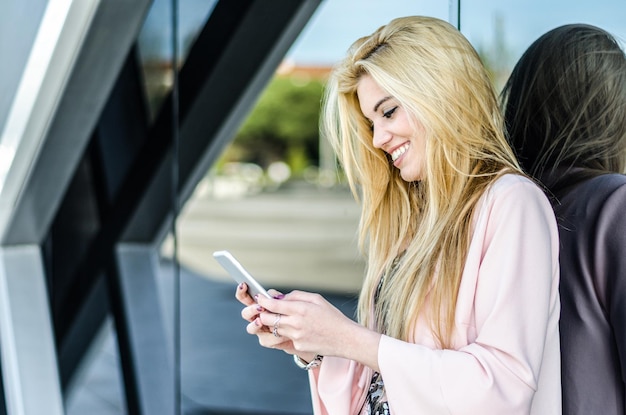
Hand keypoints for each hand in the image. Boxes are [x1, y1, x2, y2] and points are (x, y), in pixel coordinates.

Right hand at [236, 283, 297, 354]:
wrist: (306, 332)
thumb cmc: (298, 314)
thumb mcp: (292, 302)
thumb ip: (280, 298)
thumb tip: (270, 294)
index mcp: (260, 304)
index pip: (246, 297)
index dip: (242, 291)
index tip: (243, 284)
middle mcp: (257, 317)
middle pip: (245, 313)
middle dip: (251, 310)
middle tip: (260, 308)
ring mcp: (261, 330)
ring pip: (251, 328)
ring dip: (256, 324)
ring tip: (262, 321)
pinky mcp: (268, 341)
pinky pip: (265, 340)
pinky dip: (274, 337)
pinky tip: (284, 335)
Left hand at [255, 290, 380, 369]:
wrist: (345, 339)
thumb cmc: (332, 317)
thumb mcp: (316, 299)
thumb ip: (296, 296)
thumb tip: (279, 296)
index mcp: (300, 309)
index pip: (273, 304)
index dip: (263, 300)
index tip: (259, 298)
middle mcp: (295, 323)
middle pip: (267, 319)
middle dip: (262, 313)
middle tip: (263, 309)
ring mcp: (295, 336)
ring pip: (274, 329)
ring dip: (273, 323)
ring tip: (280, 317)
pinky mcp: (297, 346)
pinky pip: (286, 337)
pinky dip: (287, 332)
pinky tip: (298, 329)